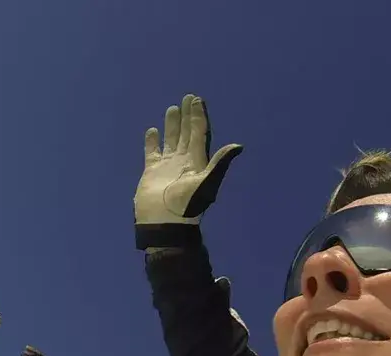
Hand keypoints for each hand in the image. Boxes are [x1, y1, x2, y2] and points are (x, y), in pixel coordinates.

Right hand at [135, 94, 243, 226]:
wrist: (164, 222)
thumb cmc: (186, 205)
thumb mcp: (206, 183)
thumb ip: (220, 163)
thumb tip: (238, 146)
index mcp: (197, 160)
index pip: (199, 133)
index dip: (198, 116)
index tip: (196, 100)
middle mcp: (183, 160)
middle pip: (187, 133)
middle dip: (187, 116)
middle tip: (188, 97)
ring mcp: (167, 165)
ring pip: (171, 139)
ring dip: (172, 125)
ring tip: (172, 109)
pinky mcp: (152, 171)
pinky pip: (152, 152)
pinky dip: (152, 141)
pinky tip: (152, 130)